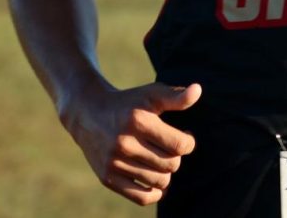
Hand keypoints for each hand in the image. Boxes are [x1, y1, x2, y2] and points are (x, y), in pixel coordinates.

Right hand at [62, 81, 201, 205]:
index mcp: (139, 121)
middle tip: (170, 148)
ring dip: (167, 173)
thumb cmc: (128, 103)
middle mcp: (125, 143)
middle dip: (176, 157)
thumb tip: (198, 90)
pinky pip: (141, 197)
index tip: (185, 136)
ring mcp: (115, 162)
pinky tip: (156, 180)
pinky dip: (155, 192)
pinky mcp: (107, 178)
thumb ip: (176, 96)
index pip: (180, 145)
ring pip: (160, 181)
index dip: (189, 142)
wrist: (89, 113)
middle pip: (171, 164)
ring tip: (162, 160)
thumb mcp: (151, 94)